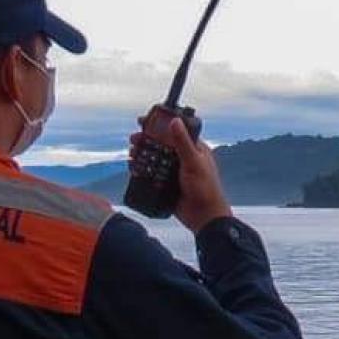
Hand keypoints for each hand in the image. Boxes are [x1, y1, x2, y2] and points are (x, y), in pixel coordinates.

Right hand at [139, 116, 232, 232]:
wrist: (203, 217)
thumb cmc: (205, 189)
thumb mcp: (193, 162)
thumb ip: (183, 142)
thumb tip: (175, 121)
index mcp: (194, 149)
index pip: (175, 131)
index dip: (159, 125)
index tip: (144, 121)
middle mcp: (183, 158)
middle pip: (161, 144)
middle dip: (146, 140)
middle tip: (134, 140)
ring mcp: (175, 171)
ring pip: (155, 159)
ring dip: (142, 155)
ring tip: (132, 153)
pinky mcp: (167, 184)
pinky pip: (152, 174)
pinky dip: (142, 170)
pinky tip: (134, 168)